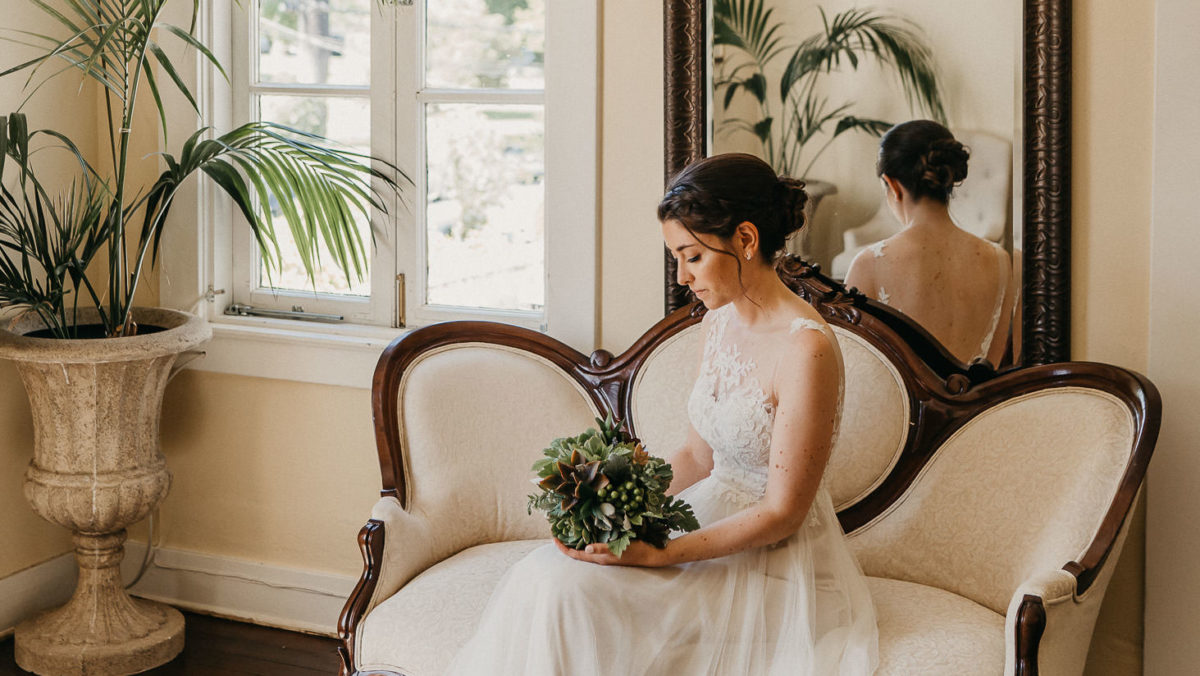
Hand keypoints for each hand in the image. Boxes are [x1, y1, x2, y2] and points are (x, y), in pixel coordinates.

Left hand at [553, 538, 671, 567]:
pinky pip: (595, 544)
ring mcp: (606, 553)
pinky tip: (589, 530)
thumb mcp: (619, 549)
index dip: (563, 548)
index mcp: (599, 558)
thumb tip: (585, 548)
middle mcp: (600, 557)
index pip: (575, 554)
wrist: (652, 555)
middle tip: (558, 532)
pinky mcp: (612, 549)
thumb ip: (602, 549)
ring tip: (568, 530)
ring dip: (576, 541)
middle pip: (578, 552)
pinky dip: (588, 538)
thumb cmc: (636, 552)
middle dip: (567, 544)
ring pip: (586, 549)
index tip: (553, 538)